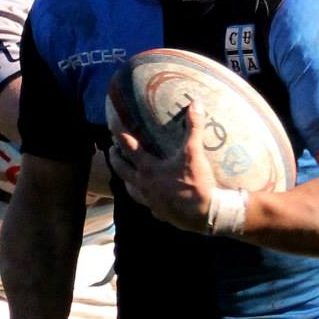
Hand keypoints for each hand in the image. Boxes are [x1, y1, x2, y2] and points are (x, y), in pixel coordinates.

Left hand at [106, 101, 213, 233]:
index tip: (112, 126)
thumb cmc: (197, 183)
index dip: (119, 134)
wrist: (206, 215)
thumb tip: (196, 103)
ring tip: (126, 175)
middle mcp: (144, 186)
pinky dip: (146, 199)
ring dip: (126, 180)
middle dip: (115, 158)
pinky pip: (148, 205)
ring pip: (131, 190)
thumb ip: (194, 127)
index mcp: (148, 169)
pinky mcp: (160, 214)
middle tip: (112, 149)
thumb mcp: (195, 153)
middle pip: (122, 170)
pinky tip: (151, 198)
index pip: (128, 148)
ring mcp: (150, 202)